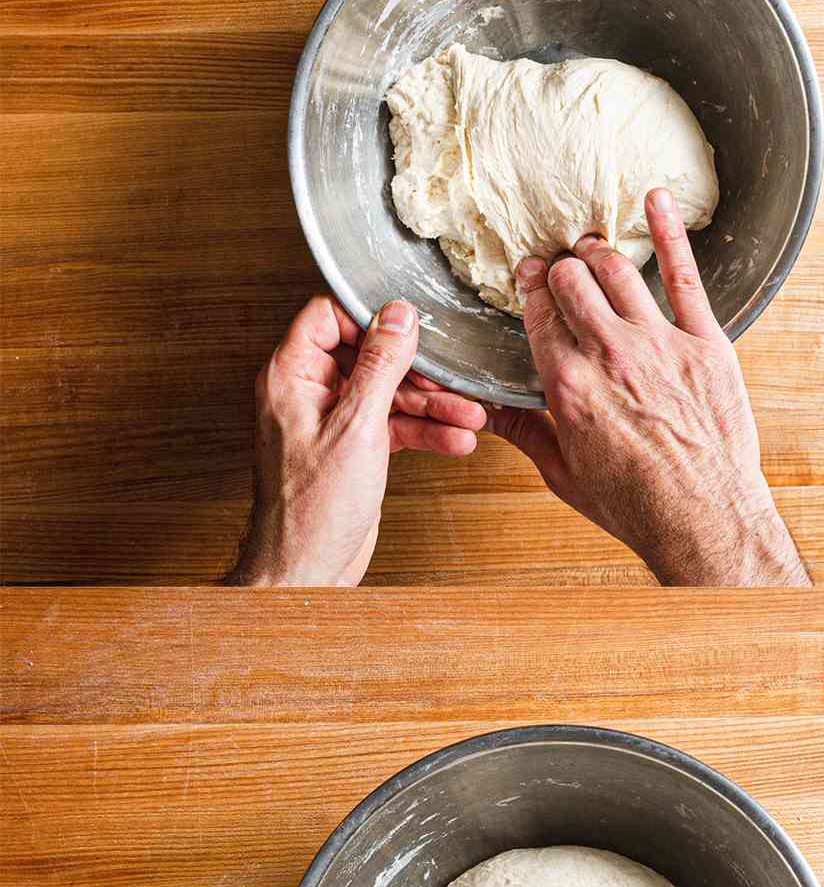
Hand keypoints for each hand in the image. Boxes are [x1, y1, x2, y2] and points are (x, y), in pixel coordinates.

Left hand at [227, 296, 485, 585]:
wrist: (308, 569)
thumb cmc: (312, 510)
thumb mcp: (356, 426)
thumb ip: (378, 366)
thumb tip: (396, 317)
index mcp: (291, 377)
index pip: (329, 318)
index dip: (371, 320)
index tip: (411, 330)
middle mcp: (309, 394)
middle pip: (369, 357)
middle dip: (417, 372)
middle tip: (453, 383)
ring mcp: (333, 422)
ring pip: (389, 394)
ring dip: (431, 405)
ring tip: (469, 416)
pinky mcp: (354, 448)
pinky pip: (394, 425)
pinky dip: (424, 432)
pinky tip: (455, 439)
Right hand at [488, 189, 808, 585]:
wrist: (703, 518)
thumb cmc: (635, 504)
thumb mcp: (564, 473)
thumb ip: (524, 431)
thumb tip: (486, 409)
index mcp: (569, 385)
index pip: (540, 315)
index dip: (530, 291)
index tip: (528, 280)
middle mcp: (610, 355)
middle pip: (572, 283)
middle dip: (560, 270)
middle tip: (560, 267)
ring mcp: (660, 344)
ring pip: (617, 271)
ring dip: (598, 252)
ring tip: (593, 248)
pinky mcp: (706, 343)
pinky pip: (684, 274)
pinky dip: (670, 231)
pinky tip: (657, 202)